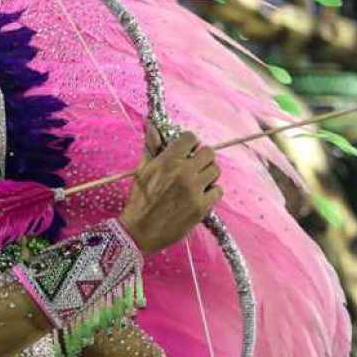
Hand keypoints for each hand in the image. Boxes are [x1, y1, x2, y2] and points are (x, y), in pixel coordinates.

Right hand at [119, 125, 221, 254]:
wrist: (139, 231)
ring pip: (215, 171)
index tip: (187, 151)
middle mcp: (184, 172)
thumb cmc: (138, 200)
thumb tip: (152, 125)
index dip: (190, 143)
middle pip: (209, 153)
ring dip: (208, 174)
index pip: (190, 138)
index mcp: (168, 161)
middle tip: (195, 166)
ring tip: (198, 182)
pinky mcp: (201, 207)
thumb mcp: (142, 170)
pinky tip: (201, 196)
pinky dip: (211, 192)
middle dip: (202, 157)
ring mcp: (194, 190)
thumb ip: (151, 147)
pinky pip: (218, 191)